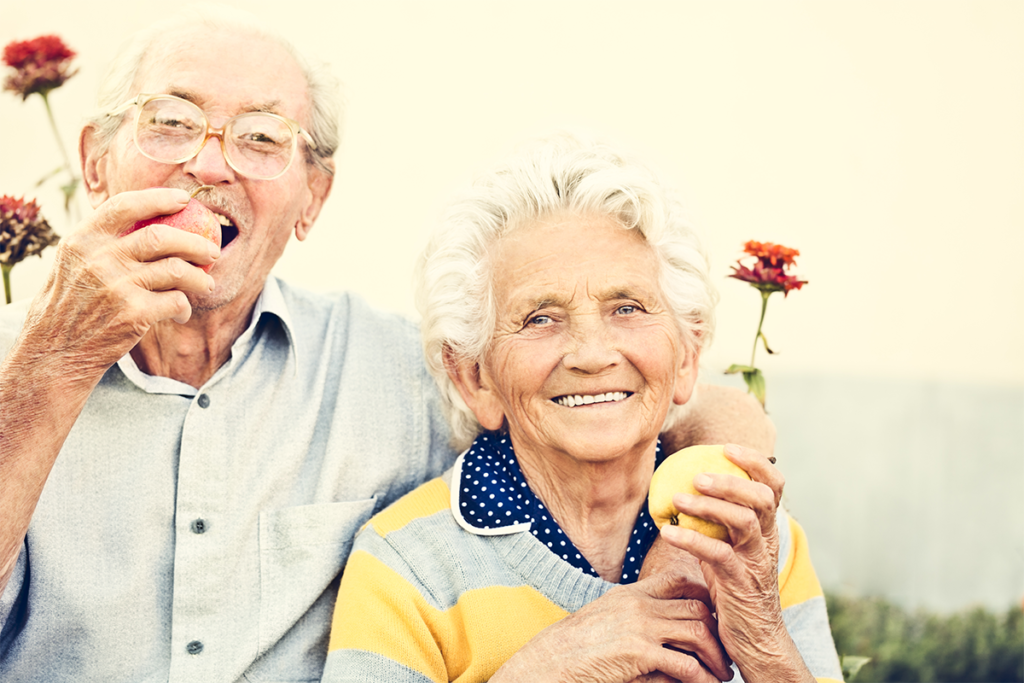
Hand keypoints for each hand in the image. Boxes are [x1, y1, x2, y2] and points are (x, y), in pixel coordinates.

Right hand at [18, 187, 217, 380]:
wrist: (56, 352)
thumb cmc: (70, 306)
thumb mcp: (73, 263)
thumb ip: (102, 242)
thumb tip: (147, 218)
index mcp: (82, 240)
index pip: (124, 205)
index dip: (158, 199)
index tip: (183, 200)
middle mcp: (99, 259)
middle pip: (162, 237)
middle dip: (195, 243)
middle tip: (211, 251)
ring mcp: (117, 286)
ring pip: (176, 269)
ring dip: (199, 277)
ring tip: (206, 284)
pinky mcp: (134, 313)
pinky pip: (176, 301)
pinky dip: (185, 307)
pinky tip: (181, 313)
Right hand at [491, 571, 732, 682]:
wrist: (551, 660)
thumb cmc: (576, 645)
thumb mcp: (608, 617)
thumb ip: (638, 617)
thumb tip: (667, 633)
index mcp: (632, 592)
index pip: (679, 580)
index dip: (705, 594)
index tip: (716, 616)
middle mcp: (640, 604)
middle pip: (697, 607)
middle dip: (719, 630)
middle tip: (727, 651)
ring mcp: (641, 627)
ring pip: (698, 632)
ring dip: (717, 656)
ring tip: (723, 673)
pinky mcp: (640, 653)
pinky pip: (685, 664)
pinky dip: (702, 678)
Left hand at [660, 444, 812, 682]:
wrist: (754, 642)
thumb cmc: (734, 593)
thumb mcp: (729, 552)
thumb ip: (718, 525)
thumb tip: (685, 492)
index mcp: (766, 531)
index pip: (773, 486)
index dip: (755, 462)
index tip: (726, 447)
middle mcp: (766, 542)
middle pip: (762, 498)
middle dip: (732, 480)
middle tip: (698, 474)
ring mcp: (755, 563)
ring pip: (744, 521)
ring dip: (710, 504)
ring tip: (678, 497)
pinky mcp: (739, 584)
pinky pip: (718, 554)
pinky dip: (692, 538)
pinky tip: (667, 531)